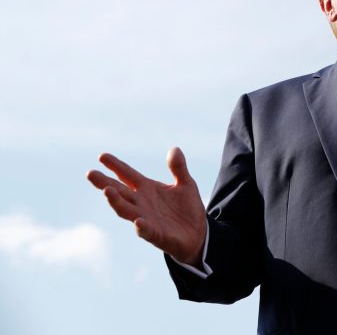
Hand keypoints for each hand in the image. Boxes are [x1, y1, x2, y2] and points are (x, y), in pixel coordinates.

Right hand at [86, 147, 206, 264]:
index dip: (115, 166)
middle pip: (119, 191)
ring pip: (125, 210)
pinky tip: (138, 221)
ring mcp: (146, 219)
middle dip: (105, 183)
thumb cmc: (187, 208)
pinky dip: (141, 226)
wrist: (198, 233)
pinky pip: (146, 230)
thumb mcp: (186, 184)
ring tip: (107, 191)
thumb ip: (178, 168)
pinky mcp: (155, 234)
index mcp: (147, 188)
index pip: (127, 175)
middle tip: (91, 173)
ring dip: (116, 201)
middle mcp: (141, 203)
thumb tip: (175, 148)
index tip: (102, 156)